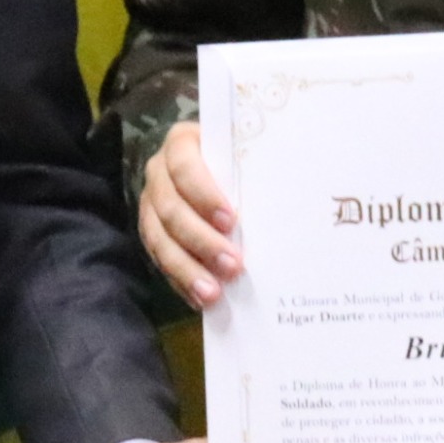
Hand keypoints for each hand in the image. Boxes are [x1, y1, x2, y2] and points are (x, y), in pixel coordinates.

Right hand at [137, 122, 240, 306]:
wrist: (217, 163)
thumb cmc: (240, 156)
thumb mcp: (246, 153)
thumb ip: (255, 168)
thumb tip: (292, 194)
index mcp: (181, 143)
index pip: (185, 167)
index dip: (205, 195)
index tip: (232, 221)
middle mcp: (158, 171)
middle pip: (172, 209)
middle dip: (202, 241)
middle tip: (233, 266)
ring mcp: (151, 203)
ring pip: (160, 239)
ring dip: (187, 268)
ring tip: (213, 294)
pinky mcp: (151, 231)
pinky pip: (159, 260)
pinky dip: (180, 281)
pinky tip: (199, 299)